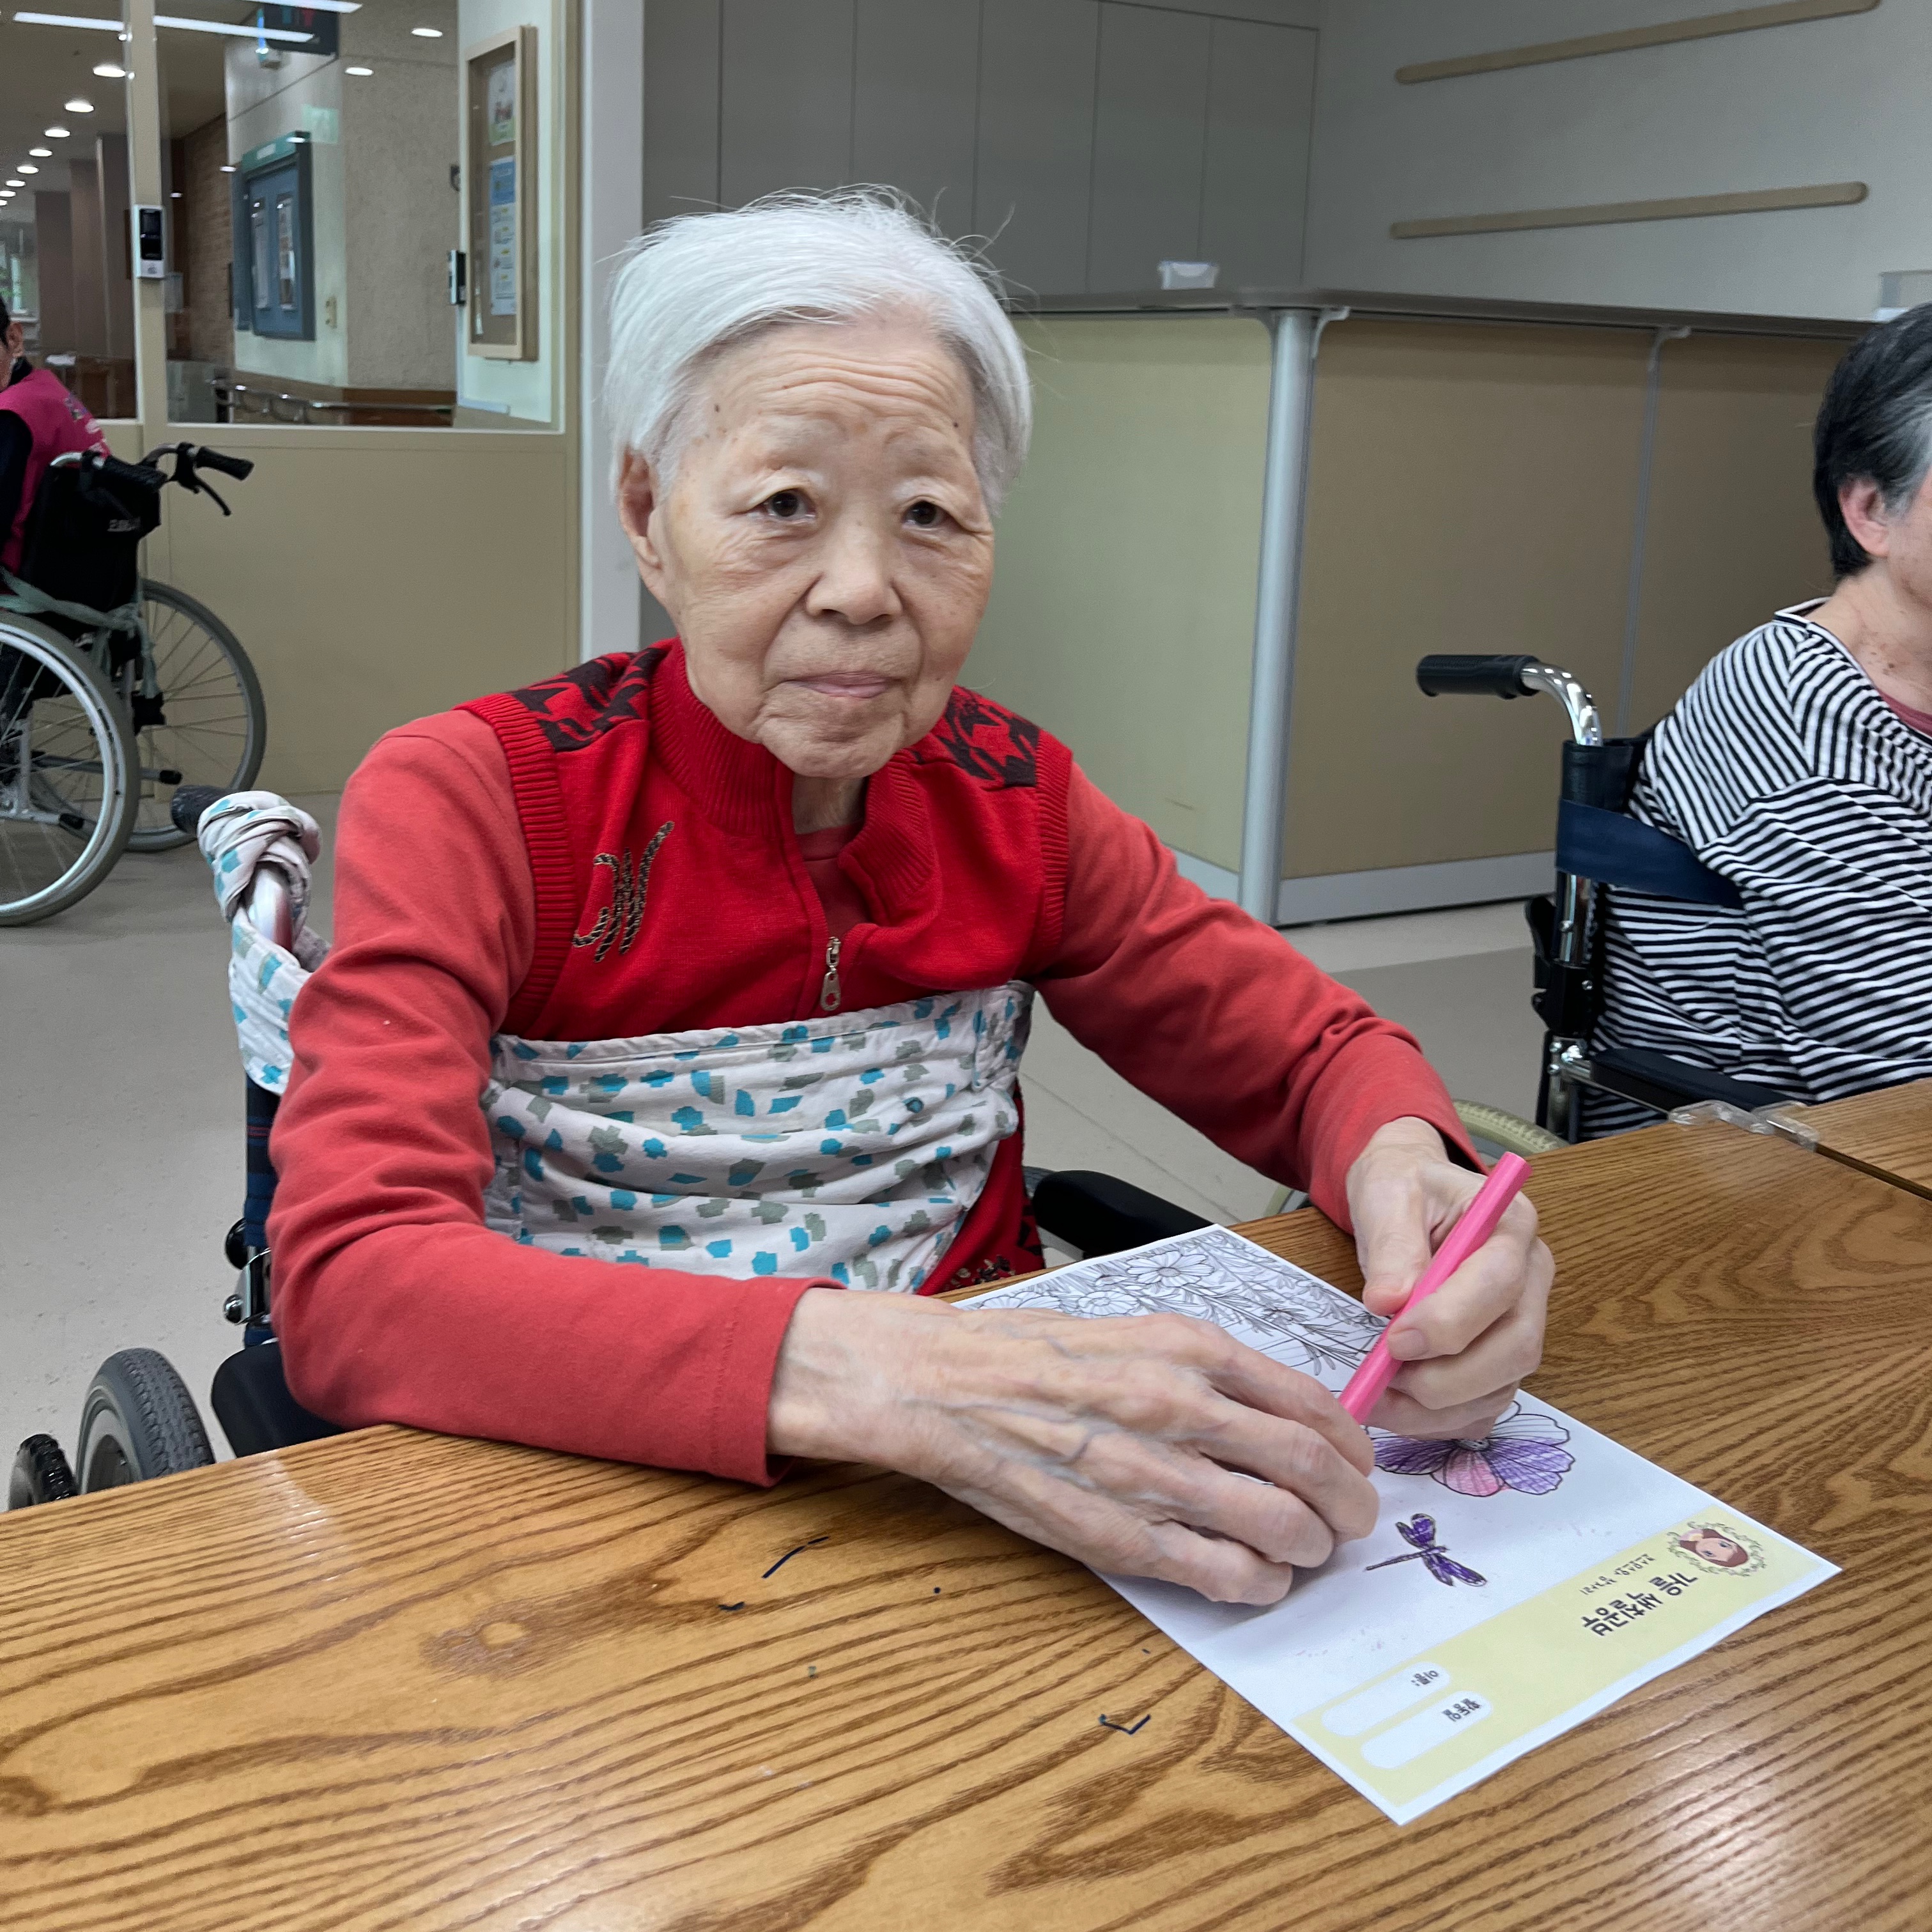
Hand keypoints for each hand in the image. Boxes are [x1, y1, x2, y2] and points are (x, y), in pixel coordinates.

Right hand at [767, 1288, 1377, 1604]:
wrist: (947, 1388)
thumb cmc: (1037, 1357)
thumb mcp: (1135, 1331)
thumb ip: (1210, 1369)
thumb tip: (1284, 1411)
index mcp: (1189, 1349)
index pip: (1310, 1403)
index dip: (1352, 1445)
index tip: (1358, 1462)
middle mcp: (1181, 1407)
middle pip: (1310, 1468)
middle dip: (1351, 1503)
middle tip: (1355, 1519)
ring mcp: (1152, 1476)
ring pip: (1279, 1526)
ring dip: (1313, 1547)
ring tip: (1310, 1552)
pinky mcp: (1121, 1536)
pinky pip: (1222, 1574)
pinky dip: (1261, 1585)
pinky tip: (1260, 1581)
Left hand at [1344, 1117, 1551, 1439]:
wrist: (1407, 1196)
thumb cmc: (1401, 1189)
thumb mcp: (1386, 1195)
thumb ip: (1391, 1244)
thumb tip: (1389, 1302)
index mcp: (1511, 1223)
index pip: (1499, 1284)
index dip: (1450, 1321)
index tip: (1394, 1340)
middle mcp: (1531, 1276)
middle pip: (1516, 1346)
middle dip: (1448, 1378)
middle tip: (1384, 1380)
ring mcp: (1523, 1320)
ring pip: (1503, 1385)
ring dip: (1438, 1407)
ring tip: (1380, 1397)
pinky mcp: (1502, 1355)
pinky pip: (1486, 1405)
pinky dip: (1442, 1420)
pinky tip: (1399, 1409)